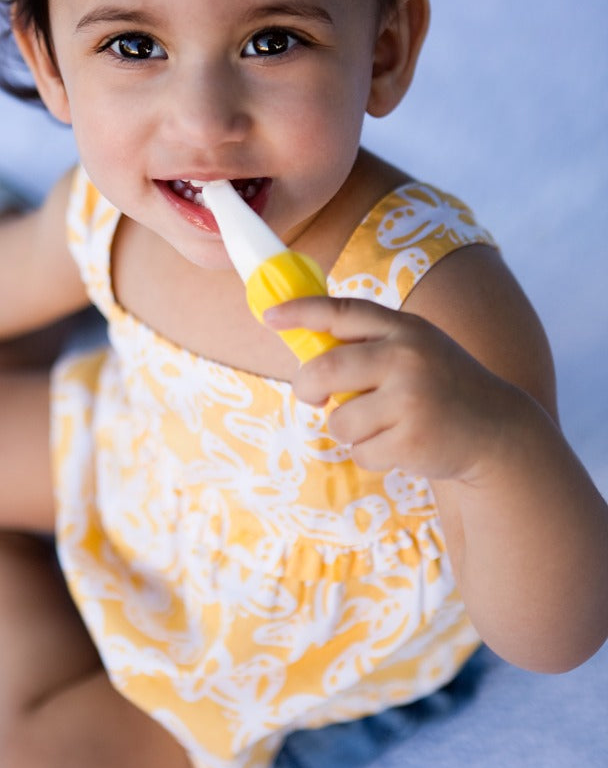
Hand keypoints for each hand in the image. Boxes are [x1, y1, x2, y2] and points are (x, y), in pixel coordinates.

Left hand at [265, 296, 516, 483]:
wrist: (498, 431)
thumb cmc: (441, 388)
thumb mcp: (416, 350)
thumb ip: (369, 346)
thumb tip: (305, 353)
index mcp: (405, 329)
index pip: (343, 312)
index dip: (301, 312)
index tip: (269, 317)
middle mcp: (407, 357)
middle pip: (324, 370)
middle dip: (307, 388)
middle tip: (312, 397)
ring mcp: (411, 399)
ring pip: (339, 420)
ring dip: (351, 430)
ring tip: (385, 426)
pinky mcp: (411, 440)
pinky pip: (360, 452)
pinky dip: (372, 455)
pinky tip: (402, 445)